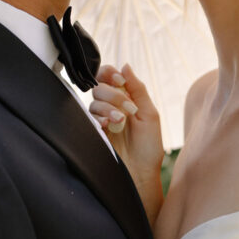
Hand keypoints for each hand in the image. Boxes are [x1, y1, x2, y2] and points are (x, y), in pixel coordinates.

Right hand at [90, 63, 163, 223]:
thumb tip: (125, 65)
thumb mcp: (150, 114)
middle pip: (99, 86)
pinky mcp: (93, 132)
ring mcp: (101, 120)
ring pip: (93, 101)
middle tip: (128, 108)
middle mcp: (111, 107)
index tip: (118, 79)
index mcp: (125, 99)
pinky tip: (108, 125)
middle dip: (113, 94)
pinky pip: (88, 117)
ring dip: (108, 107)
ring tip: (121, 120)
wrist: (141, 174)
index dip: (110, 73)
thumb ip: (137, 88)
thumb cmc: (149, 147)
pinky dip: (99, 117)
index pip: (109, 77)